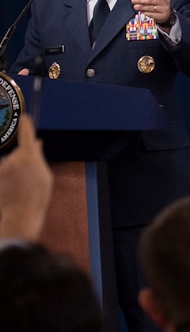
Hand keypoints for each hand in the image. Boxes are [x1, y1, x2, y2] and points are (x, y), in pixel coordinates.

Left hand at [0, 118, 52, 241]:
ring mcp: (1, 168)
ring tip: (21, 187)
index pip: (26, 136)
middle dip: (22, 160)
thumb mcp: (45, 175)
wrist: (20, 214)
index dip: (26, 126)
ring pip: (9, 164)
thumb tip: (36, 144)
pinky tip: (12, 190)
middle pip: (17, 153)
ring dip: (14, 171)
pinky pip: (3, 172)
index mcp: (28, 157)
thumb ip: (38, 157)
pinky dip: (6, 178)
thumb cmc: (37, 196)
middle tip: (30, 177)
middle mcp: (12, 159)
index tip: (24, 117)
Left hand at [131, 0, 172, 27]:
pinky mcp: (161, 16)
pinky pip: (151, 14)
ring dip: (141, 7)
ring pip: (150, 8)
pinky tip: (142, 11)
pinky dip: (145, 12)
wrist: (165, 13)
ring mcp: (164, 10)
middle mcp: (165, 2)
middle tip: (133, 1)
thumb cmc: (157, 3)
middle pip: (150, 0)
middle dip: (140, 0)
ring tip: (135, 6)